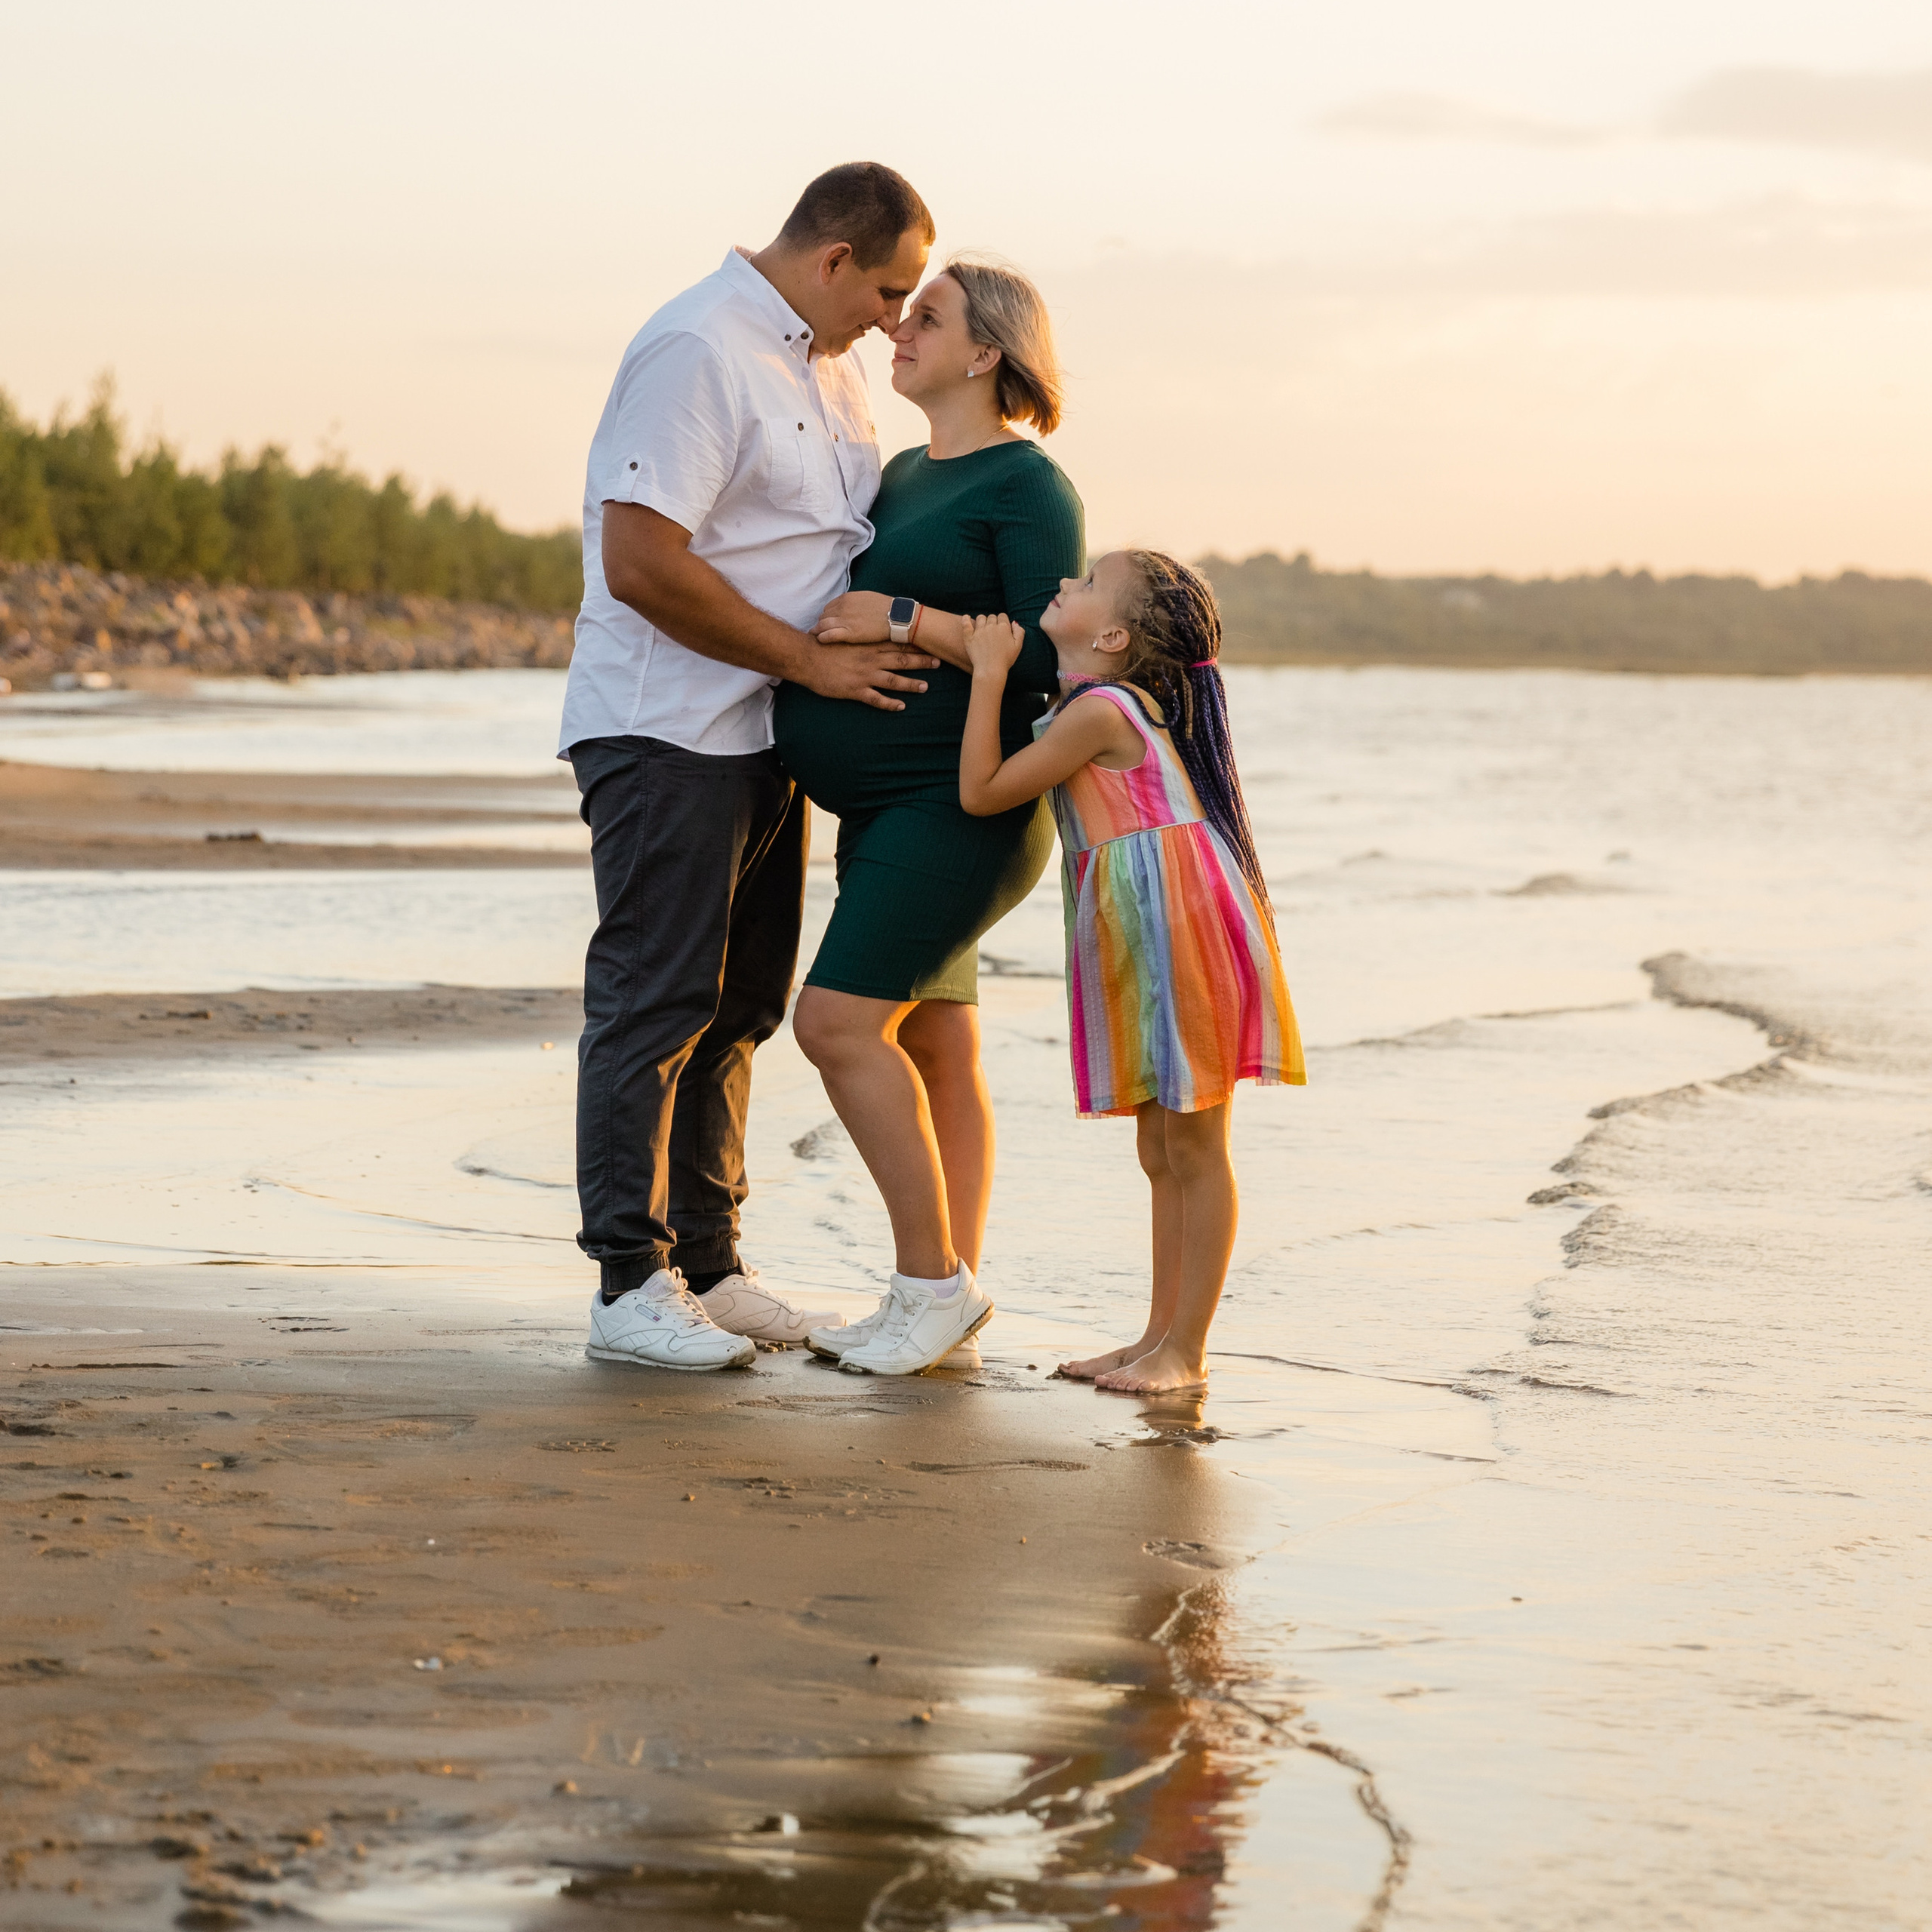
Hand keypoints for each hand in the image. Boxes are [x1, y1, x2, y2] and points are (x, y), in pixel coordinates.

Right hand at [796, 637, 937, 710]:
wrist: (807, 657)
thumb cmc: (824, 644)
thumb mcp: (846, 634)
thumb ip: (861, 634)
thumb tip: (872, 630)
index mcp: (869, 645)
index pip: (897, 643)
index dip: (915, 645)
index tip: (930, 644)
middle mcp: (871, 659)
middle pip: (902, 660)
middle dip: (922, 662)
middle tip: (938, 663)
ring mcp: (864, 675)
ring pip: (894, 680)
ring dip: (911, 684)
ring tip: (925, 687)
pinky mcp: (856, 690)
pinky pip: (877, 699)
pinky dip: (890, 704)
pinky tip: (901, 707)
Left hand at [813, 591, 893, 643]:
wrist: (898, 617)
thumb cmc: (886, 608)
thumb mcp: (867, 598)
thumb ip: (855, 602)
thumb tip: (851, 606)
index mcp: (847, 598)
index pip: (829, 607)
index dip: (828, 616)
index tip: (829, 623)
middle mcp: (843, 607)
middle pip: (823, 616)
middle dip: (822, 624)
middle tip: (822, 632)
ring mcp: (845, 619)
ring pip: (822, 625)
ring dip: (819, 631)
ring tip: (818, 637)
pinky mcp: (849, 633)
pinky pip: (827, 635)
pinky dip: (822, 637)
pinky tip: (821, 641)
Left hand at [965, 613, 1023, 678]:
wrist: (990, 670)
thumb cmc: (1005, 660)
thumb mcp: (1018, 647)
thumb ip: (1019, 632)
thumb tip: (1014, 622)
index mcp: (1004, 627)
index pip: (1002, 616)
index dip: (1002, 622)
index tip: (1002, 629)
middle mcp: (991, 626)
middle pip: (992, 617)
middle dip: (993, 622)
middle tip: (993, 632)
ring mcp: (979, 631)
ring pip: (981, 618)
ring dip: (982, 621)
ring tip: (983, 629)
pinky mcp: (969, 637)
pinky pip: (965, 623)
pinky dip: (965, 619)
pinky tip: (967, 618)